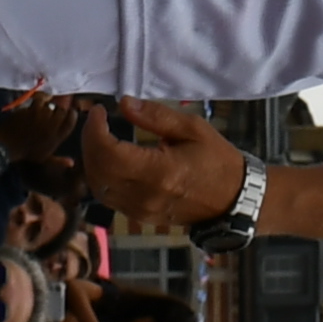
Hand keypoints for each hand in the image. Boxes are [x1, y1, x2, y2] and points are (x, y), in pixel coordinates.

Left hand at [65, 94, 247, 226]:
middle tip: (97, 121)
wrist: (233, 199)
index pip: (109, 154)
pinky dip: (101, 177)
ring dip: (92, 161)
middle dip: (89, 143)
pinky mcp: (141, 218)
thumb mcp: (192, 128)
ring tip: (100, 137)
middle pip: (98, 172)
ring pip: (98, 188)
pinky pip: (109, 198)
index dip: (95, 131)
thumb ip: (156, 116)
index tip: (98, 111)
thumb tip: (123, 104)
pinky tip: (109, 158)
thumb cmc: (216, 159)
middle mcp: (146, 197)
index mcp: (160, 173)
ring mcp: (141, 212)